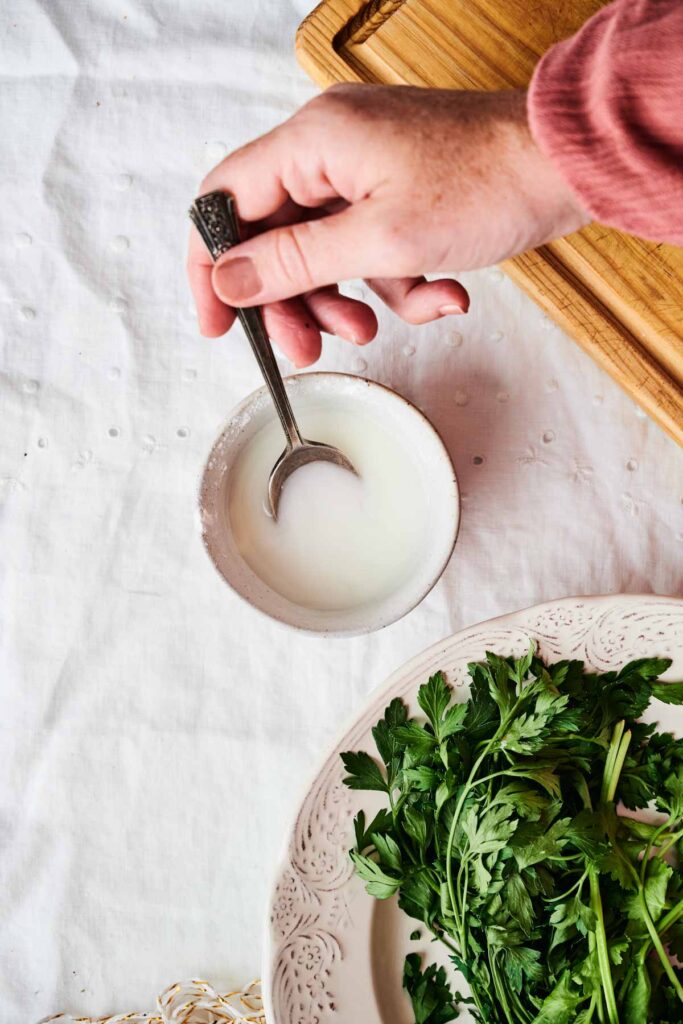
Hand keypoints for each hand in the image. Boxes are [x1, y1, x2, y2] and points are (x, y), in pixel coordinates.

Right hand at [188, 85, 587, 365]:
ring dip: (344, 299)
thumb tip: (228, 280)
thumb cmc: (487, 186)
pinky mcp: (398, 192)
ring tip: (374, 328)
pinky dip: (395, 284)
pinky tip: (438, 297)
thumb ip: (293, 263)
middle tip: (308, 348)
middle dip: (291, 301)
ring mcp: (366, 169)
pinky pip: (369, 249)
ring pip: (322, 250)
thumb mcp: (379, 241)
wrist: (568, 168)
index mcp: (313, 141)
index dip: (211, 265)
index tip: (218, 323)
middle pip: (273, 235)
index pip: (225, 200)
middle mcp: (331, 148)